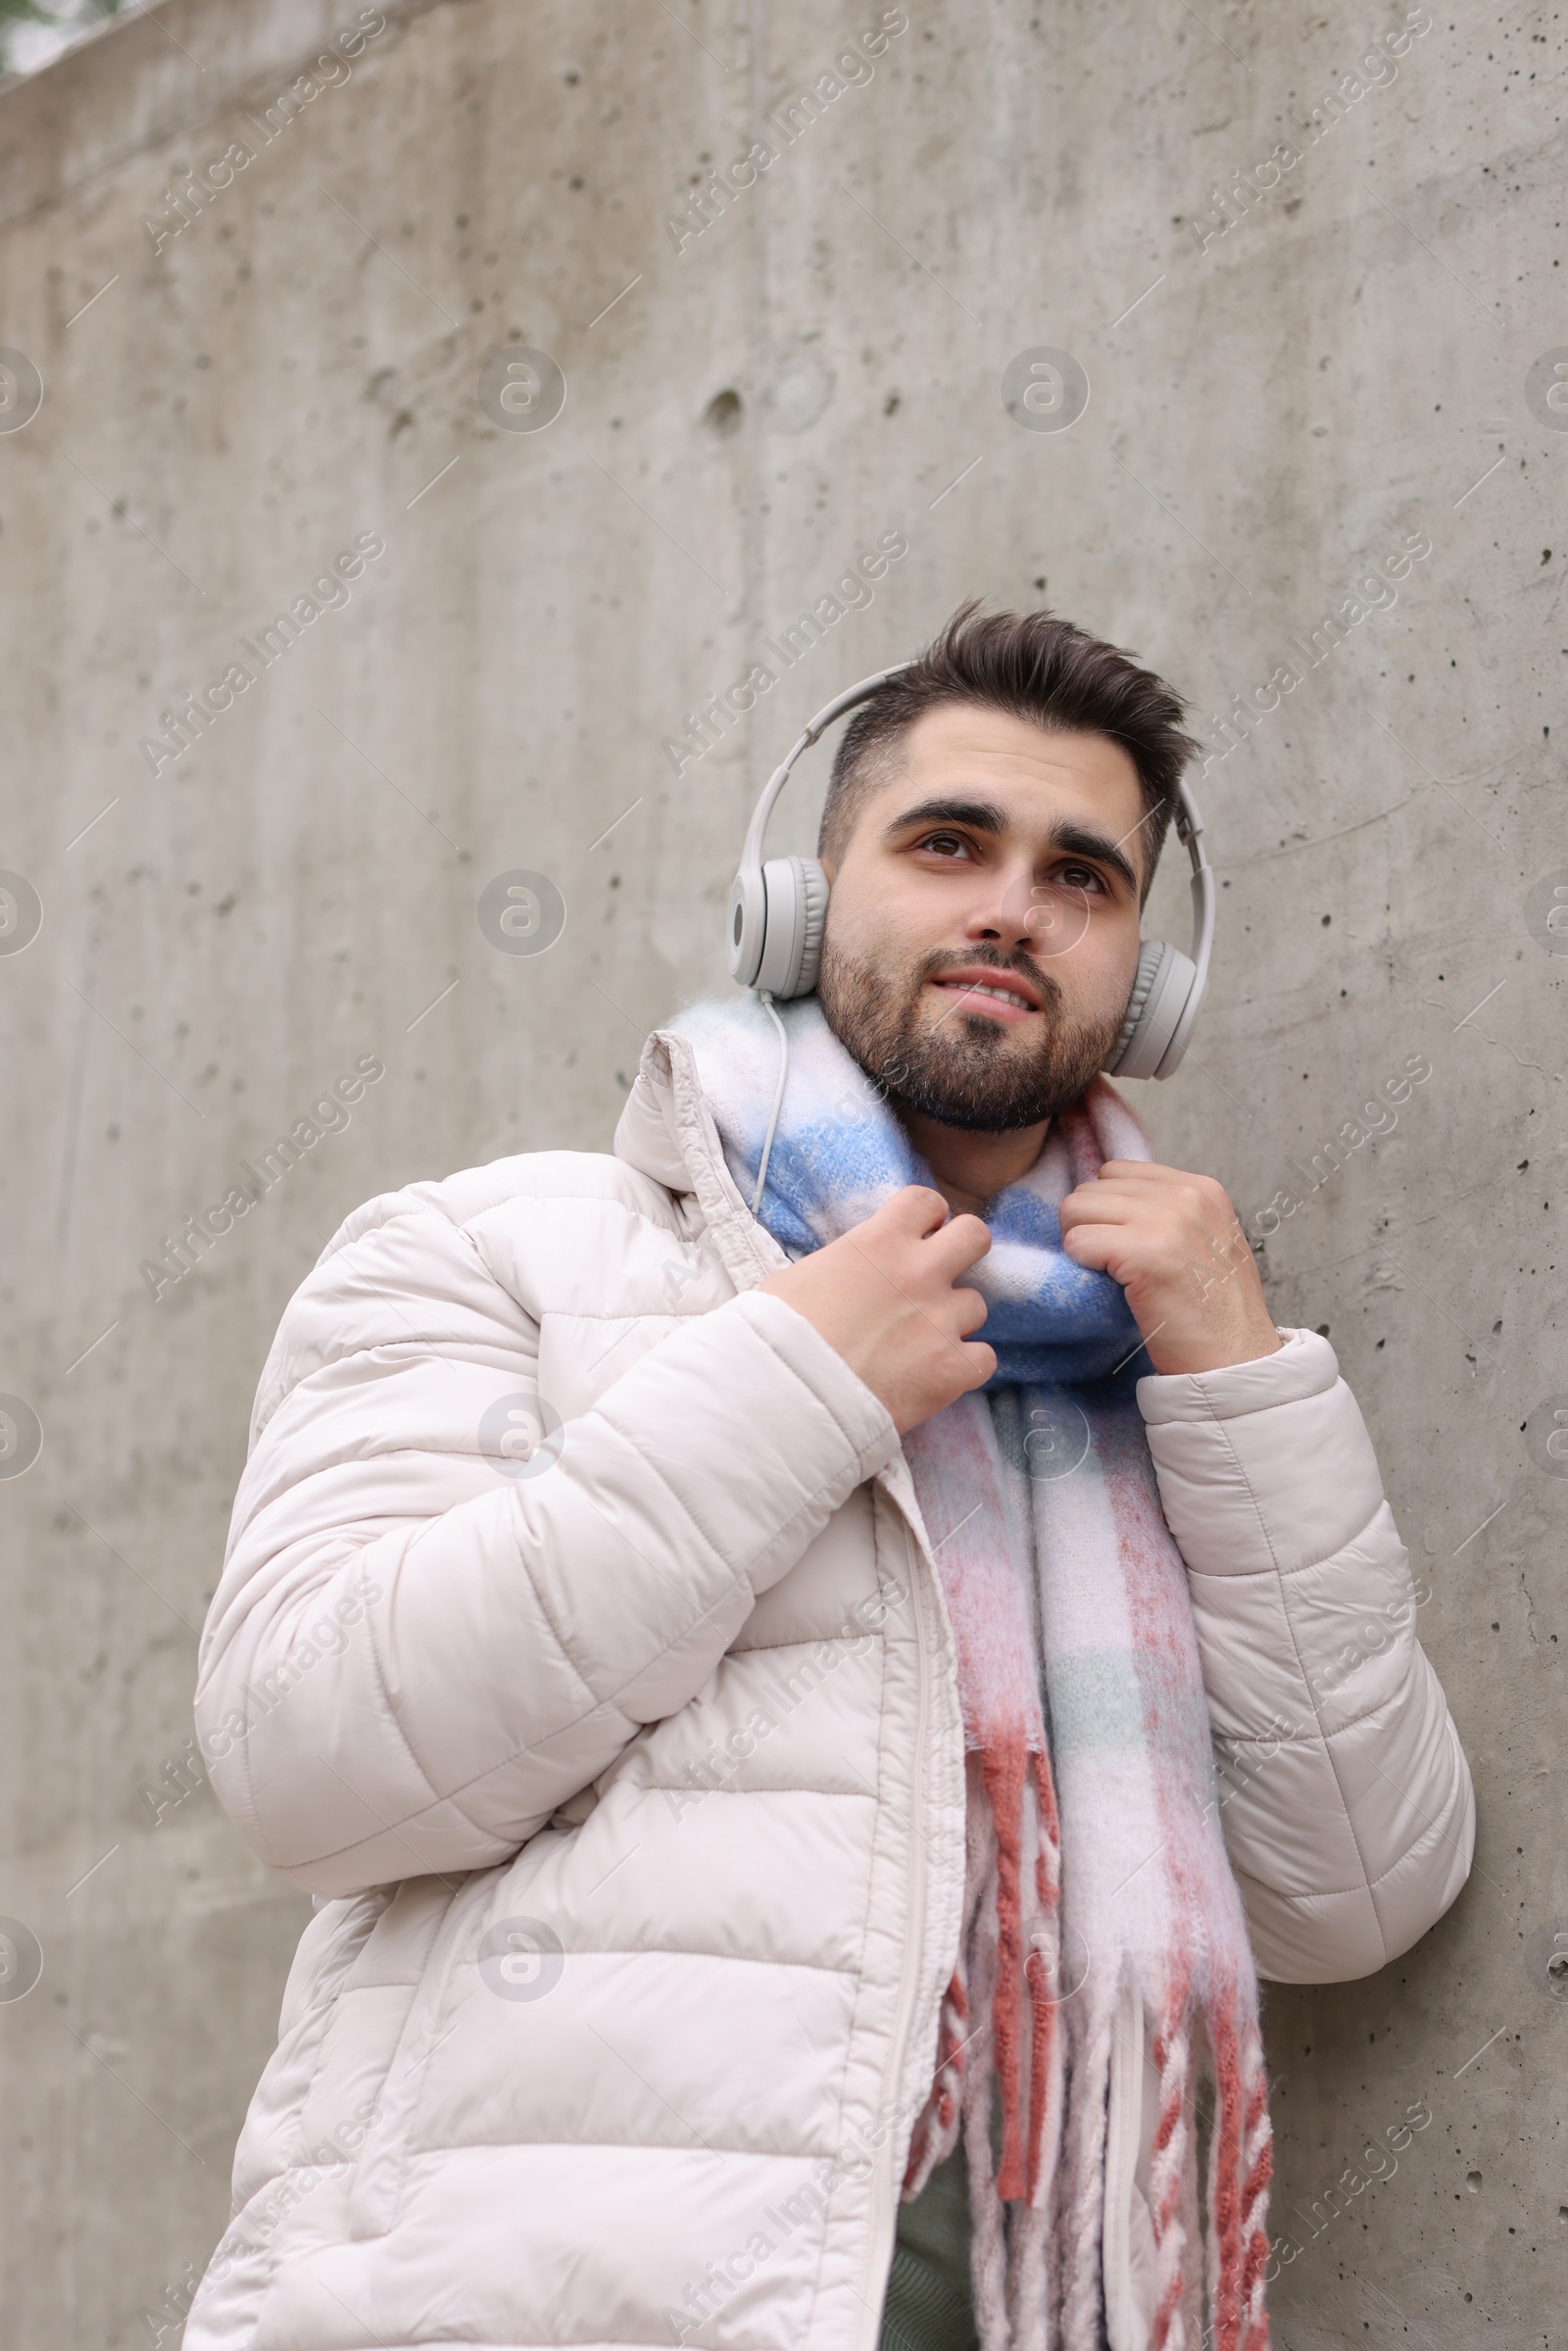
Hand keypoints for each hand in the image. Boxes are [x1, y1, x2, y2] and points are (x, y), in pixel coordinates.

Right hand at [758, 1185, 995, 1433]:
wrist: (788, 1397)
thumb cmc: (776, 1338)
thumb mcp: (794, 1280)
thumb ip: (836, 1268)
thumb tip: (841, 1279)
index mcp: (879, 1241)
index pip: (925, 1201)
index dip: (924, 1218)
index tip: (915, 1236)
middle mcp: (920, 1272)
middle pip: (975, 1236)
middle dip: (962, 1252)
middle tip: (938, 1276)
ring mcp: (941, 1320)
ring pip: (976, 1305)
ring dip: (953, 1320)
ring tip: (921, 1343)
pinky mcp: (953, 1368)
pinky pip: (984, 1358)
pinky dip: (964, 1367)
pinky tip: (937, 1377)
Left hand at [1058, 1161, 1281, 1375]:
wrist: (1235, 1361)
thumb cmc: (1214, 1313)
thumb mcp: (1206, 1241)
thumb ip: (1167, 1213)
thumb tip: (1107, 1202)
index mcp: (1202, 1189)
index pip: (1118, 1171)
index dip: (1108, 1209)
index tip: (1122, 1243)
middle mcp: (1186, 1195)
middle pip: (1092, 1187)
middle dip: (1089, 1225)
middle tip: (1110, 1264)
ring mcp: (1167, 1221)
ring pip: (1076, 1208)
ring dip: (1080, 1243)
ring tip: (1109, 1273)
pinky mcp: (1146, 1252)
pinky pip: (1078, 1242)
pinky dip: (1081, 1266)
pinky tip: (1111, 1286)